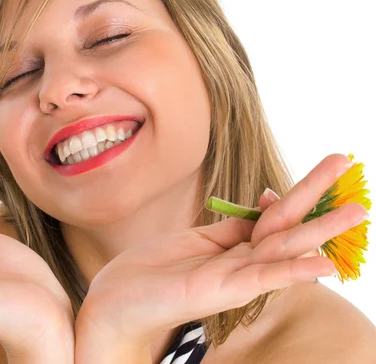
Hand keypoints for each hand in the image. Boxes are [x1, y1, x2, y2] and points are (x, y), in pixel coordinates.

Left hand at [76, 154, 366, 346]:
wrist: (118, 299)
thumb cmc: (154, 270)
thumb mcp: (197, 239)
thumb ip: (232, 227)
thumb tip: (264, 204)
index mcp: (235, 248)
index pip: (273, 218)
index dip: (286, 196)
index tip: (287, 182)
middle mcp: (242, 263)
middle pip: (286, 226)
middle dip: (317, 198)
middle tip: (348, 170)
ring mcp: (234, 278)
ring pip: (283, 249)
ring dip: (320, 230)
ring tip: (355, 210)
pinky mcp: (221, 290)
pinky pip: (262, 279)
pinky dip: (291, 271)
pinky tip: (321, 264)